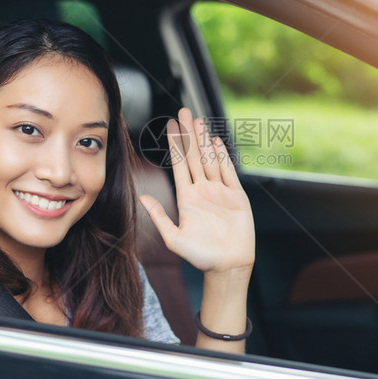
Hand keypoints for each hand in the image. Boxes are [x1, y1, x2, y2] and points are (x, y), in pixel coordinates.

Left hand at [138, 108, 254, 275]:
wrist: (228, 266)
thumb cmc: (201, 256)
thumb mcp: (174, 238)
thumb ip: (158, 216)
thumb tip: (141, 197)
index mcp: (187, 198)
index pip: (179, 165)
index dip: (175, 145)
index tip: (170, 127)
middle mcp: (202, 191)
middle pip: (195, 156)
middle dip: (189, 134)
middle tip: (184, 112)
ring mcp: (220, 191)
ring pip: (211, 159)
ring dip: (205, 140)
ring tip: (199, 120)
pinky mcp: (236, 196)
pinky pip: (228, 172)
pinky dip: (223, 156)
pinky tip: (216, 142)